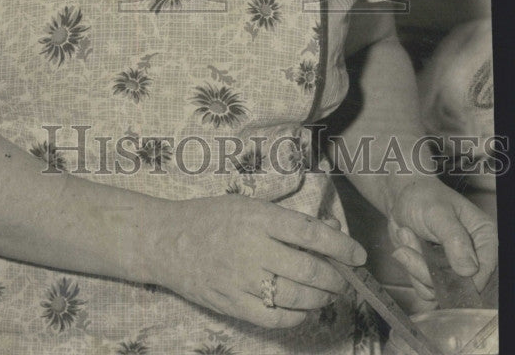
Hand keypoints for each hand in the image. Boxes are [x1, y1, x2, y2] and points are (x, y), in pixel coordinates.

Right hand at [154, 195, 366, 329]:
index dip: (340, 245)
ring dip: (322, 298)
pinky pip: (277, 318)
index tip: (358, 254)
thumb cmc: (210, 217)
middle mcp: (252, 248)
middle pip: (310, 271)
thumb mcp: (247, 204)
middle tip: (344, 278)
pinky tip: (303, 308)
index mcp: (258, 217)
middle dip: (336, 278)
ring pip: (298, 298)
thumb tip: (329, 229)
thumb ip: (285, 218)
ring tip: (327, 293)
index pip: (310, 233)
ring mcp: (242, 280)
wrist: (166, 240)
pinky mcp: (233, 304)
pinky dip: (298, 316)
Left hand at [386, 176, 496, 307]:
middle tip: (409, 236)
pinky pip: (424, 288)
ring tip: (407, 233)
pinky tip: (405, 245)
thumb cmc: (422, 197)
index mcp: (484, 236)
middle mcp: (472, 255)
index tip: (441, 269)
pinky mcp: (435, 274)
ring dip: (415, 264)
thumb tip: (469, 270)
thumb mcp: (438, 212)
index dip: (466, 278)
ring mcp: (453, 267)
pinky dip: (410, 268)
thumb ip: (454, 239)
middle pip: (459, 285)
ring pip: (438, 288)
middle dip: (429, 266)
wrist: (399, 197)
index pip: (486, 270)